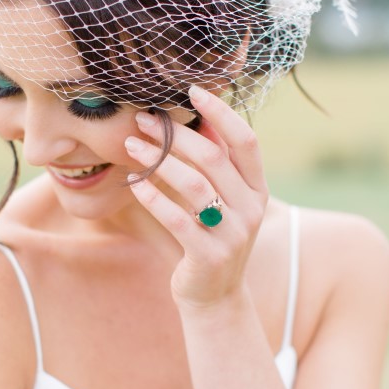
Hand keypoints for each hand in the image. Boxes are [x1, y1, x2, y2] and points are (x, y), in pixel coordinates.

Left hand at [124, 86, 268, 308]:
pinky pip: (178, 219)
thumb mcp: (223, 201)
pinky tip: (135, 183)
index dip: (221, 112)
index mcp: (257, 189)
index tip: (192, 90)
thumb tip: (200, 117)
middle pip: (213, 158)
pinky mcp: (209, 256)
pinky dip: (154, 197)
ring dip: (159, 161)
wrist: (215, 298)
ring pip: (195, 186)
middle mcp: (252, 209)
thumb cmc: (211, 238)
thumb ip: (217, 164)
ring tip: (131, 146)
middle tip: (143, 120)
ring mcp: (233, 234)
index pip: (246, 141)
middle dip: (174, 134)